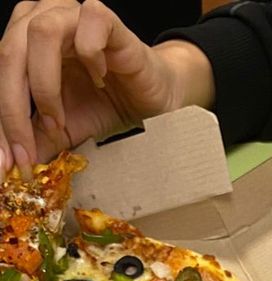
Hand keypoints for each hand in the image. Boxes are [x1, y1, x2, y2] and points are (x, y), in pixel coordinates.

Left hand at [0, 0, 214, 177]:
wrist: (149, 99)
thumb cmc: (105, 104)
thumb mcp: (63, 130)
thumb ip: (36, 139)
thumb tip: (10, 165)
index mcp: (24, 41)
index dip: (1, 120)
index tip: (6, 163)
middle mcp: (43, 19)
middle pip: (9, 52)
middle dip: (12, 108)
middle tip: (26, 151)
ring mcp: (74, 14)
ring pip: (41, 33)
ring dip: (44, 85)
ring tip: (59, 119)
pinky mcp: (106, 19)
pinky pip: (89, 24)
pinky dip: (89, 55)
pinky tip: (99, 78)